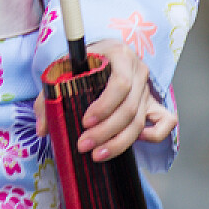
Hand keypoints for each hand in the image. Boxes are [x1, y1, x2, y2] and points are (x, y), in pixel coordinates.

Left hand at [33, 38, 171, 162]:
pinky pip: (166, 121)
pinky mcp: (154, 102)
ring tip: (97, 155)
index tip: (85, 122)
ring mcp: (148, 88)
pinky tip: (131, 142)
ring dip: (119, 142)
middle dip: (106, 132)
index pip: (120, 84)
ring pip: (140, 121)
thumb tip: (43, 129)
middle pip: (129, 108)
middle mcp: (138, 71)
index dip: (104, 106)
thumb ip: (49, 97)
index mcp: (119, 55)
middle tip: (84, 146)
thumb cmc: (82, 62)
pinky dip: (154, 135)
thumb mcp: (62, 69)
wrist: (101, 53)